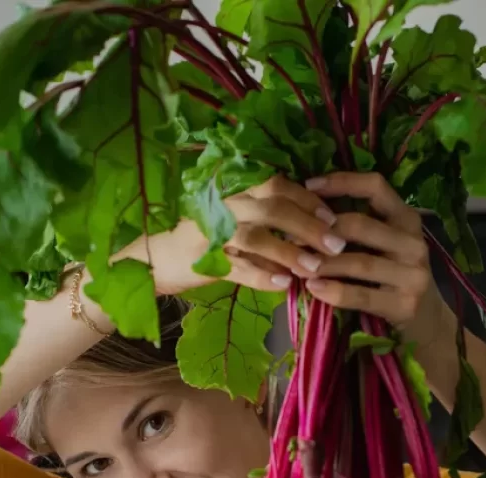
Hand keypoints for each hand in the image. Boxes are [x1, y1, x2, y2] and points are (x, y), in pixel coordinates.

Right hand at [132, 175, 345, 295]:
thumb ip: (263, 219)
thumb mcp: (230, 220)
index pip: (275, 184)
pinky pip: (237, 268)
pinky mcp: (201, 262)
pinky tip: (284, 285)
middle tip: (336, 244)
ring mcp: (210, 233)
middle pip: (272, 207)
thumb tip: (309, 227)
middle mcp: (222, 205)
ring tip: (314, 268)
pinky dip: (262, 276)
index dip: (307, 199)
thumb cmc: (197, 239)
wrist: (149, 259)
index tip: (332, 216)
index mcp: (232, 190)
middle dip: (308, 225)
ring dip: (290, 252)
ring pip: (257, 236)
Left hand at [295, 172, 454, 348]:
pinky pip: (362, 295)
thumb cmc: (396, 277)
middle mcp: (414, 242)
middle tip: (290, 236)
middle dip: (321, 230)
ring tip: (296, 265)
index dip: (341, 182)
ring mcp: (413, 275)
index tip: (308, 186)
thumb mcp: (388, 244)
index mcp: (407, 219)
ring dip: (323, 263)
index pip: (376, 187)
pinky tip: (313, 288)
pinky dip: (334, 291)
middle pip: (361, 225)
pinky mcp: (405, 304)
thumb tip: (310, 203)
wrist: (428, 321)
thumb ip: (362, 225)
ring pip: (359, 262)